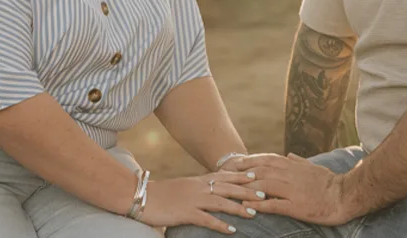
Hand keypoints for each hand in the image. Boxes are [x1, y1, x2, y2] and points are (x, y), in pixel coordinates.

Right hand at [140, 171, 264, 233]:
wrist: (143, 196)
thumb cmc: (163, 193)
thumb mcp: (184, 186)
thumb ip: (199, 186)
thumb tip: (212, 189)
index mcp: (199, 180)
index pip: (224, 176)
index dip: (241, 176)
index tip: (257, 175)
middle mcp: (199, 187)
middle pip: (227, 187)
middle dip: (246, 191)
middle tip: (264, 194)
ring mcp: (193, 200)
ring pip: (221, 202)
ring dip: (238, 207)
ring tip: (254, 213)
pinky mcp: (186, 213)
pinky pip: (206, 219)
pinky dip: (220, 224)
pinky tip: (232, 230)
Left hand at [234, 153, 351, 225]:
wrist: (345, 196)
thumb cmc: (330, 182)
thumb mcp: (314, 166)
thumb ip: (300, 161)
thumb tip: (290, 155)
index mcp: (293, 165)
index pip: (267, 160)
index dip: (250, 161)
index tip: (237, 162)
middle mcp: (290, 175)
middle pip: (261, 171)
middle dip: (243, 173)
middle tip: (227, 176)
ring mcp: (293, 190)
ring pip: (264, 186)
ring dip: (247, 188)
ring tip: (233, 191)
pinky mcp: (296, 206)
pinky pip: (274, 204)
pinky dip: (260, 205)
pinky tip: (248, 207)